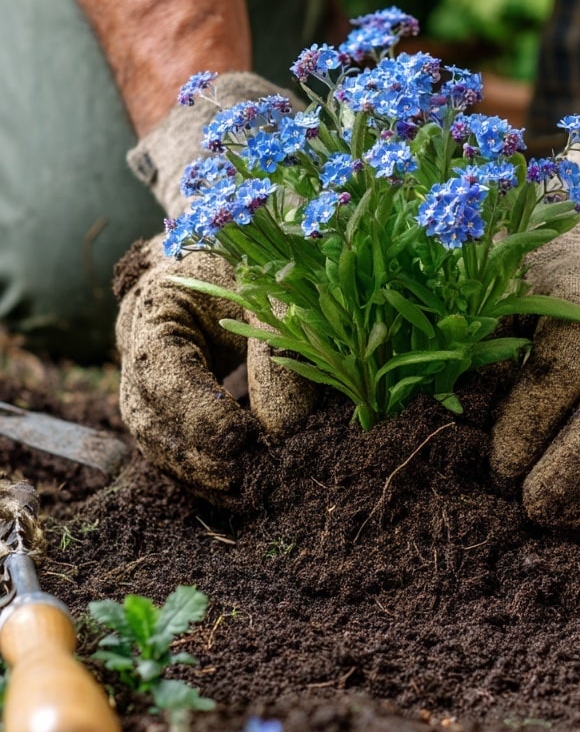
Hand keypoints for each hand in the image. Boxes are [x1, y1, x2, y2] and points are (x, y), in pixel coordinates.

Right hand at [116, 73, 316, 504]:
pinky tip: (244, 484)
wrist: (256, 236)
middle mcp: (143, 344)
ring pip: (158, 437)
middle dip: (193, 455)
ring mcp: (157, 373)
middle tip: (246, 482)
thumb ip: (282, 350)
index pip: (159, 369)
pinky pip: (181, 440)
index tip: (240, 439)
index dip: (195, 410)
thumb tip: (284, 431)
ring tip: (249, 495)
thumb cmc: (267, 250)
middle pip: (145, 414)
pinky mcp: (182, 395)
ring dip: (199, 471)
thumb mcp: (278, 285)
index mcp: (156, 305)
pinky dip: (208, 465)